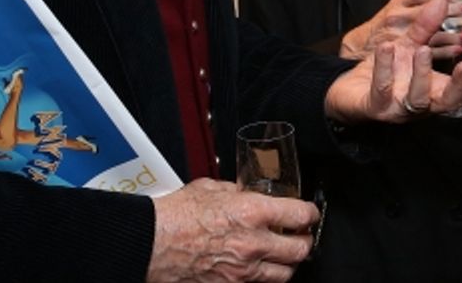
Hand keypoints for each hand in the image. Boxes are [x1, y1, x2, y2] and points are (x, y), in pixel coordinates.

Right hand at [148, 178, 317, 281]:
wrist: (150, 243)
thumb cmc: (174, 216)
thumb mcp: (211, 188)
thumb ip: (235, 190)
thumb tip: (244, 190)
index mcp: (252, 212)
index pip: (301, 214)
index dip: (311, 213)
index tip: (309, 212)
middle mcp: (253, 244)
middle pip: (300, 249)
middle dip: (305, 241)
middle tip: (302, 235)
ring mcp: (243, 270)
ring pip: (285, 273)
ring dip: (288, 263)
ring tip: (284, 253)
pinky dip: (263, 277)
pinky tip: (258, 267)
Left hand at [324, 0, 461, 121]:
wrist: (350, 89)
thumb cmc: (386, 70)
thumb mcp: (409, 45)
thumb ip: (426, 27)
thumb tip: (443, 0)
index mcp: (434, 91)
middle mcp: (421, 104)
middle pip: (450, 101)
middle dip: (460, 83)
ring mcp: (399, 108)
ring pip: (417, 99)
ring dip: (422, 73)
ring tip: (422, 49)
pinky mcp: (375, 107)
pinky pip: (382, 88)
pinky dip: (385, 67)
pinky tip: (387, 47)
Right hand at [339, 0, 461, 60]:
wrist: (361, 46)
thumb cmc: (386, 24)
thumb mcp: (400, 6)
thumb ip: (422, 0)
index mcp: (398, 3)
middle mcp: (396, 18)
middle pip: (423, 13)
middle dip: (448, 11)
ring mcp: (397, 38)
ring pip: (426, 35)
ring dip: (449, 34)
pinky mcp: (401, 56)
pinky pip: (424, 54)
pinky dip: (443, 52)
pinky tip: (458, 49)